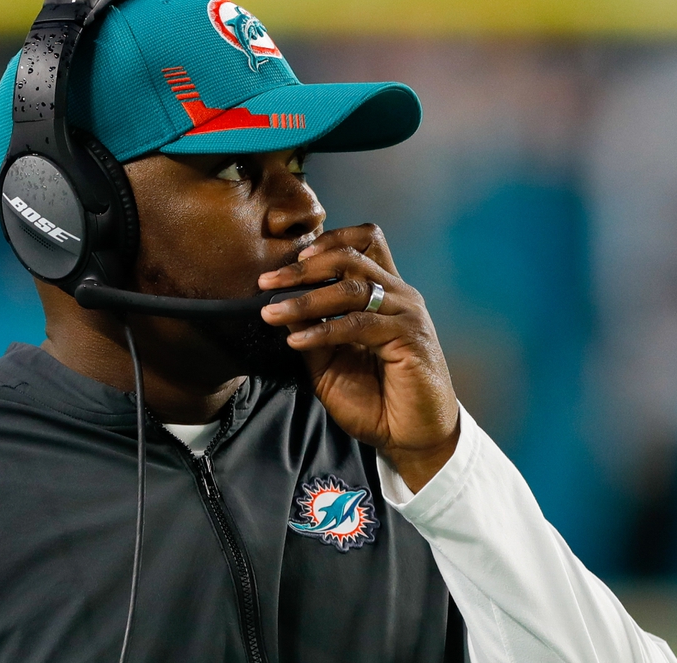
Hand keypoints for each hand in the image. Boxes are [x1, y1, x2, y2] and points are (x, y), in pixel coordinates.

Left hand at [258, 224, 458, 492]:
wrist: (411, 437)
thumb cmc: (373, 399)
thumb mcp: (329, 362)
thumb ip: (309, 331)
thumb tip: (278, 304)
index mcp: (383, 292)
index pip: (363, 242)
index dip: (327, 240)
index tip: (287, 259)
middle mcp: (398, 295)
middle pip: (351, 256)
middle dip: (303, 266)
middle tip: (266, 281)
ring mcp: (406, 313)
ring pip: (352, 288)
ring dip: (305, 299)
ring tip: (272, 312)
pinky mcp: (409, 338)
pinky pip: (358, 324)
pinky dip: (323, 330)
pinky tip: (297, 342)